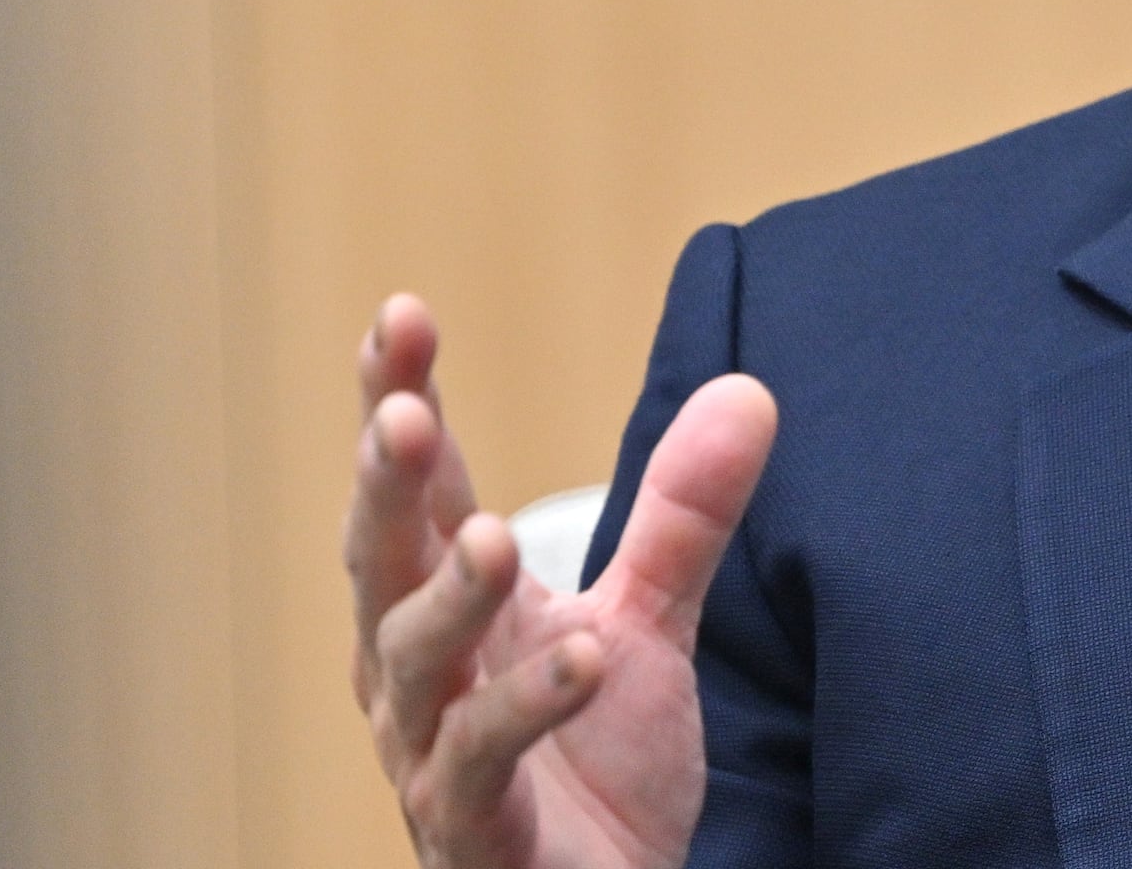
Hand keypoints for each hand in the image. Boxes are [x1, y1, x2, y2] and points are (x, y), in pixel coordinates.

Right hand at [346, 295, 778, 868]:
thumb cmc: (596, 768)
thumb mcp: (649, 623)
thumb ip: (683, 515)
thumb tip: (750, 387)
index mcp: (449, 604)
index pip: (419, 490)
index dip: (400, 403)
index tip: (401, 314)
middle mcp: (418, 672)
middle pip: (382, 562)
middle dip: (386, 486)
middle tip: (403, 415)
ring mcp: (432, 754)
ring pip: (414, 665)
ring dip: (450, 598)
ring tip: (491, 537)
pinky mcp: (474, 833)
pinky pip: (482, 765)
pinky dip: (527, 707)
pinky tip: (582, 658)